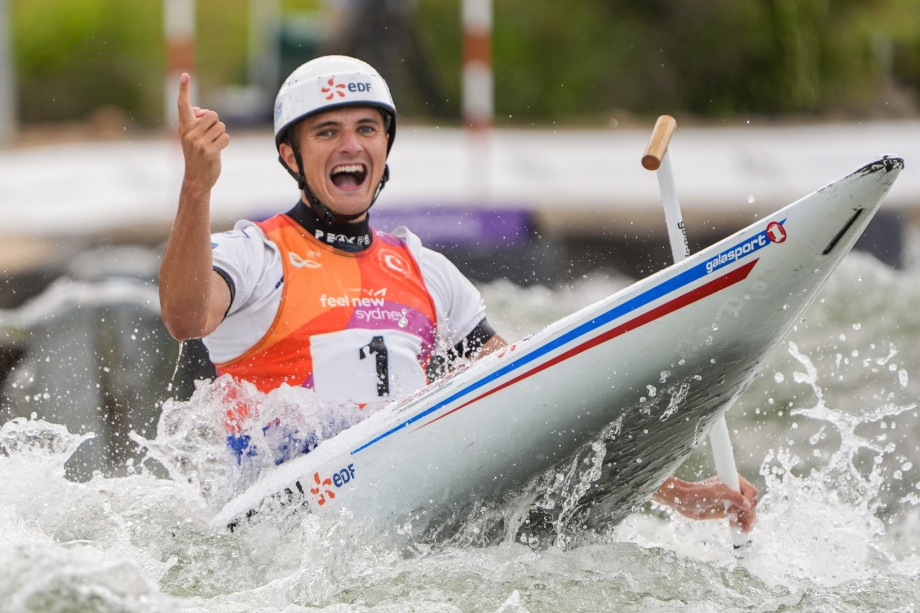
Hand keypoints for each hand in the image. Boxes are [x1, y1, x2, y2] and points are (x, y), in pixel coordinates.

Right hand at [177, 73, 229, 190]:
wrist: (196, 178)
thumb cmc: (197, 155)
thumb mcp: (192, 137)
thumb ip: (196, 123)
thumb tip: (203, 111)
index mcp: (184, 127)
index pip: (183, 105)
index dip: (184, 90)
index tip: (185, 75)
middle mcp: (189, 133)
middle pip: (212, 115)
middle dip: (215, 123)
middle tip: (210, 136)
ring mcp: (199, 143)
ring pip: (220, 126)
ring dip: (220, 135)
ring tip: (212, 145)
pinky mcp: (209, 151)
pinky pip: (225, 137)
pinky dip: (225, 143)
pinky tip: (217, 151)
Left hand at [652, 474, 758, 531]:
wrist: (684, 503)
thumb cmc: (696, 493)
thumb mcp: (715, 492)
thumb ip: (732, 496)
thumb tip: (748, 505)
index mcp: (733, 481)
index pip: (751, 491)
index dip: (746, 501)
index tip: (732, 508)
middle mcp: (735, 490)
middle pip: (752, 503)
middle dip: (747, 513)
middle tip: (735, 519)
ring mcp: (733, 502)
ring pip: (750, 512)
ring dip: (747, 520)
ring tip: (738, 526)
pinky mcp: (730, 511)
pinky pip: (743, 518)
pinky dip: (743, 524)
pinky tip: (737, 527)